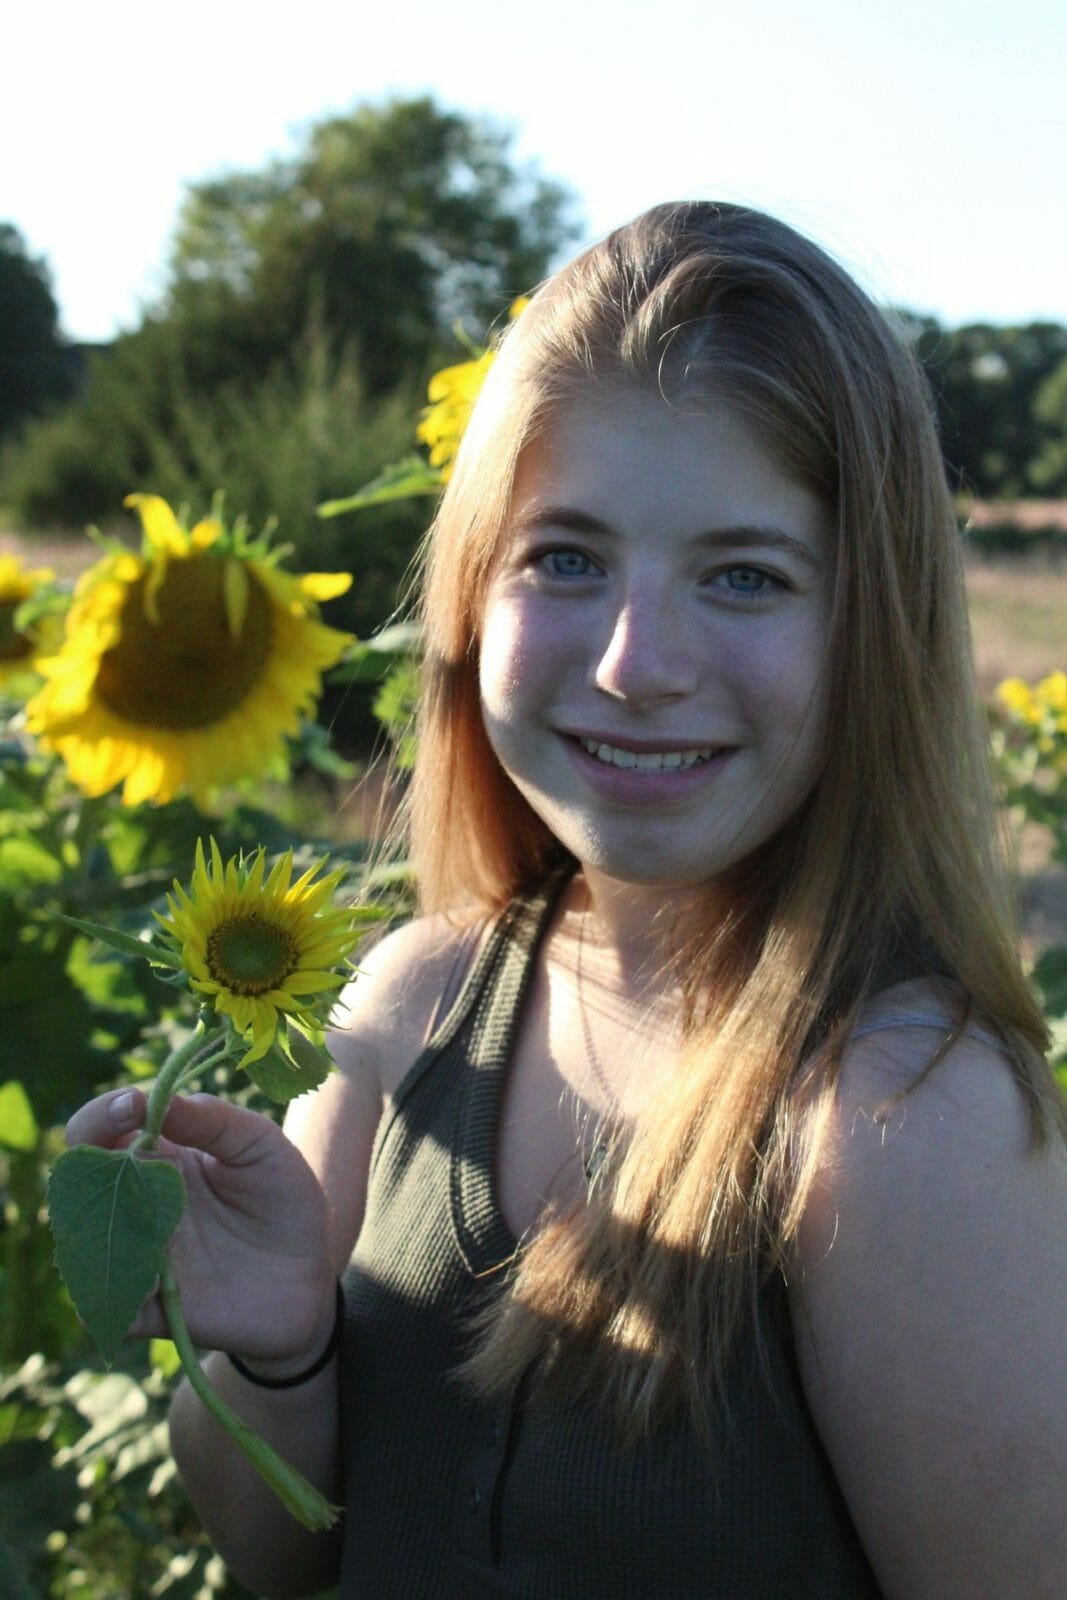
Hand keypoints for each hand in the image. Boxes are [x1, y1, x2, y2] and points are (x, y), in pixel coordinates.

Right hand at [65, 1088, 335, 1371]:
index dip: (105, 1112)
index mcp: (159, 1155)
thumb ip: (214, 1120)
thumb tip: (161, 1099)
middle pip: (80, 1177)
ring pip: (85, 1238)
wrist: (307, 1277)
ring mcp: (136, 1252)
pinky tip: (156, 1280)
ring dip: (109, 1224)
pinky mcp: (145, 1306)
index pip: (107, 1126)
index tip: (130, 1106)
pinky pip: (112, 1299)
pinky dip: (124, 1287)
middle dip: (92, 1162)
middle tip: (137, 1158)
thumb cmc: (282, 1199)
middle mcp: (136, 1201)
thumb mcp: (261, 1146)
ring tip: (160, 1222)